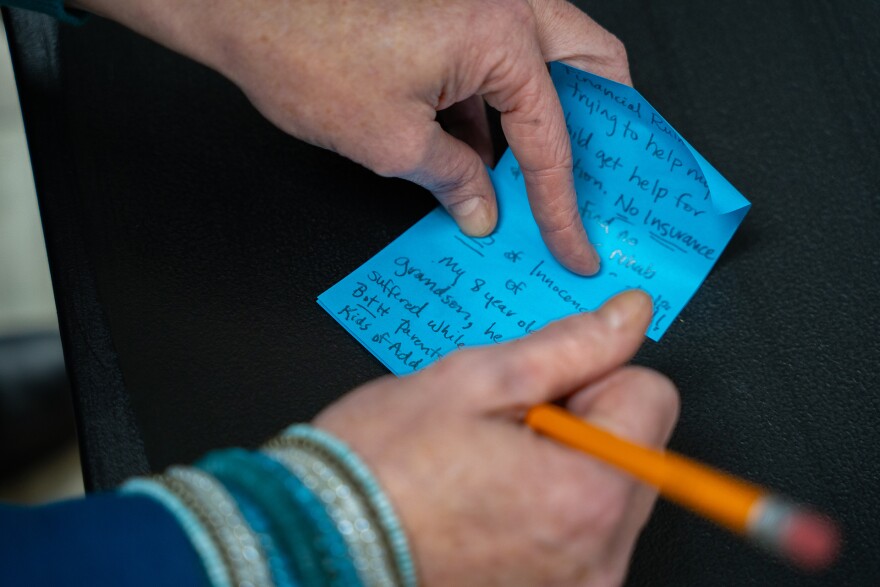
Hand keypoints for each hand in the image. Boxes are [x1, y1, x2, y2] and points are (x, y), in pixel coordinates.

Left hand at [72, 0, 629, 274]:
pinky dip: (500, 105)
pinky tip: (483, 155)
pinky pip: (498, 60)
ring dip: (550, 115)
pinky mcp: (450, 11)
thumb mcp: (391, 142)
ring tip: (540, 177)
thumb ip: (454, 180)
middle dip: (603, 128)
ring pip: (548, 58)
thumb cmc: (302, 50)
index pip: (553, 139)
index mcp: (500, 35)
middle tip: (601, 180)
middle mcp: (502, 4)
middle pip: (589, 65)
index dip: (564, 207)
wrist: (242, 4)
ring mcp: (477, 1)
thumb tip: (483, 209)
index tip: (574, 245)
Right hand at [314, 290, 678, 585]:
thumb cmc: (381, 466)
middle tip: (506, 431)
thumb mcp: (475, 379)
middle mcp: (597, 554)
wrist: (320, 540)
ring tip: (491, 470)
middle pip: (638, 448)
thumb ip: (571, 344)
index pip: (653, 396)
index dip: (593, 377)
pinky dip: (553, 510)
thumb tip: (628, 317)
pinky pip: (585, 534)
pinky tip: (493, 503)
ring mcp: (578, 586)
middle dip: (583, 424)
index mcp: (587, 490)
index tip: (541, 391)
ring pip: (612, 489)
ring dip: (567, 468)